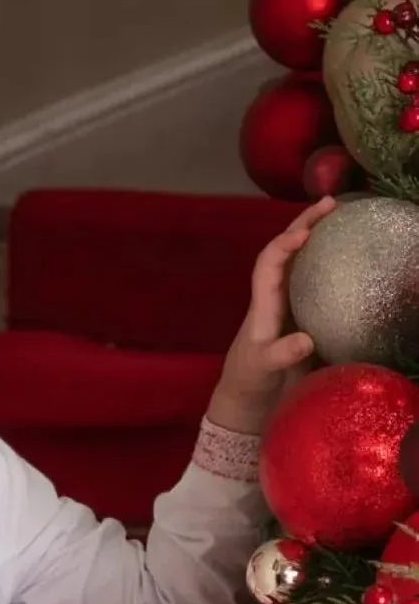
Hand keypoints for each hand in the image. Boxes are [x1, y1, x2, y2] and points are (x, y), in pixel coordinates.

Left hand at [208, 196, 336, 435]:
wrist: (250, 400)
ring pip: (302, 262)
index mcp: (263, 305)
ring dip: (318, 237)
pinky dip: (330, 263)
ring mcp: (290, 304)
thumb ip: (281, 355)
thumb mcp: (263, 369)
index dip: (284, 245)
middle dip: (305, 224)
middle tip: (331, 203)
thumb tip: (306, 340)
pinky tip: (352, 254)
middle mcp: (276, 297)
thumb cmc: (251, 381)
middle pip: (286, 252)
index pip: (268, 264)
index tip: (304, 233)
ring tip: (341, 214)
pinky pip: (317, 281)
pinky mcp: (306, 315)